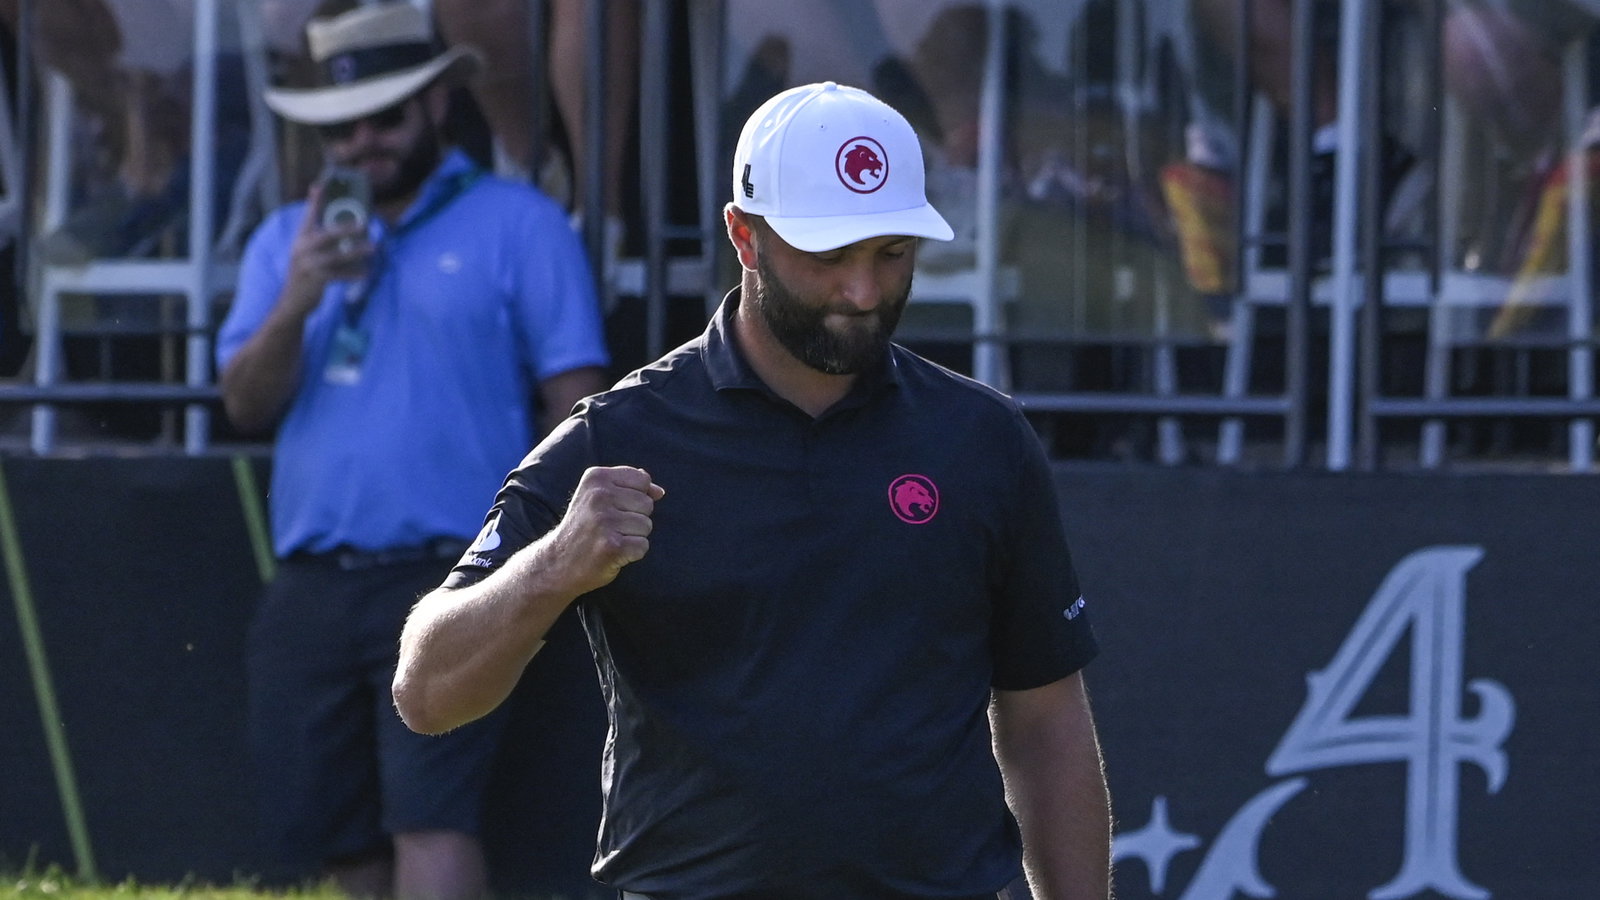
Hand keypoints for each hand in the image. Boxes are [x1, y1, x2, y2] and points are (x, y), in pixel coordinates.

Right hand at [281, 181, 372, 316]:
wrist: (293, 300)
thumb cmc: (306, 273)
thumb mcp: (307, 253)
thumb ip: (320, 240)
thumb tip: (345, 228)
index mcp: (301, 239)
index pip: (308, 216)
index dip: (314, 201)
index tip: (319, 185)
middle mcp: (302, 249)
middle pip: (326, 235)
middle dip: (345, 229)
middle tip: (364, 224)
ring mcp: (307, 265)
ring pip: (336, 256)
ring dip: (356, 252)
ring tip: (373, 248)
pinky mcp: (314, 280)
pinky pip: (338, 275)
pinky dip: (353, 274)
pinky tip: (366, 273)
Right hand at [547, 466, 665, 595]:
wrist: (558, 562)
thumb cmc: (584, 527)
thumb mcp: (599, 497)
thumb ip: (630, 488)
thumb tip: (659, 491)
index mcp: (596, 477)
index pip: (643, 480)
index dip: (636, 497)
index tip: (613, 508)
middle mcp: (599, 496)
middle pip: (647, 504)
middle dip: (635, 518)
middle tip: (609, 528)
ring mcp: (604, 521)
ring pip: (646, 526)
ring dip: (633, 537)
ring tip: (610, 539)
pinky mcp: (612, 546)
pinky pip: (642, 546)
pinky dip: (632, 553)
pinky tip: (613, 553)